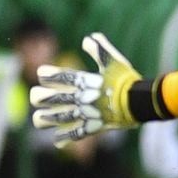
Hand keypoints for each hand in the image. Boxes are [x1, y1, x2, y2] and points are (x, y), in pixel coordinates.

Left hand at [29, 32, 144, 146]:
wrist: (140, 103)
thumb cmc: (127, 80)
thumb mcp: (115, 61)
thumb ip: (100, 48)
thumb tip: (88, 38)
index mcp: (84, 81)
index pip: (58, 76)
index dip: (47, 75)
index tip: (43, 75)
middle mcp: (80, 98)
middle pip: (49, 98)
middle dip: (40, 97)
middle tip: (37, 97)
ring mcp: (85, 114)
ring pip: (56, 118)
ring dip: (45, 119)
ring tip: (39, 118)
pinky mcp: (93, 127)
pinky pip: (75, 134)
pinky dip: (65, 138)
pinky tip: (57, 140)